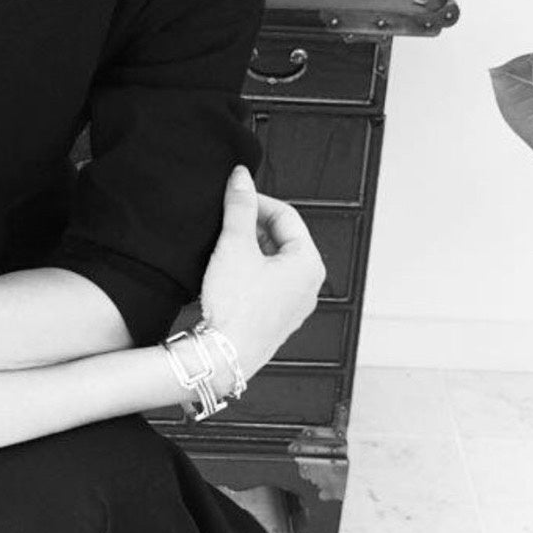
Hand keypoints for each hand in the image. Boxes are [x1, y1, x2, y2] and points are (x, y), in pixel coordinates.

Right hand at [199, 165, 326, 383]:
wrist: (223, 355)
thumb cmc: (236, 308)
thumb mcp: (235, 245)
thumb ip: (239, 206)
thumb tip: (241, 177)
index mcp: (309, 264)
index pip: (286, 215)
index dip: (256, 200)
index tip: (234, 196)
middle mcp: (309, 285)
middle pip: (281, 237)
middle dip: (252, 225)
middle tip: (225, 221)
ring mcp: (294, 304)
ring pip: (273, 260)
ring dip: (249, 247)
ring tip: (224, 247)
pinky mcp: (277, 317)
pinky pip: (267, 281)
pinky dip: (249, 269)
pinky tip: (226, 272)